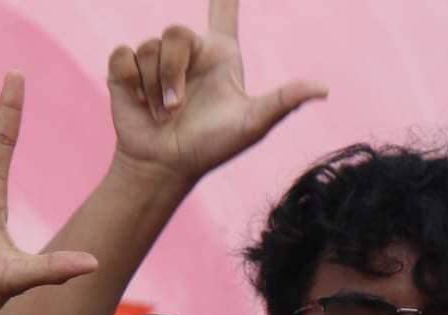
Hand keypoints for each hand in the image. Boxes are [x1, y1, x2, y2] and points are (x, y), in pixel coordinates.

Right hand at [109, 0, 327, 186]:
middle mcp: (188, 52)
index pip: (223, 9)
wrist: (166, 166)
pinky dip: (132, 84)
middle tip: (179, 107)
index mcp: (219, 54)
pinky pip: (123, 56)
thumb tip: (324, 88)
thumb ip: (284, 101)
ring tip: (164, 114)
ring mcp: (156, 60)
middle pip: (175, 31)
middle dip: (174, 72)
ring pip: (148, 47)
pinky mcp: (127, 70)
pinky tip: (141, 103)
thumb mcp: (252, 124)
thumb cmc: (211, 146)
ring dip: (156, 89)